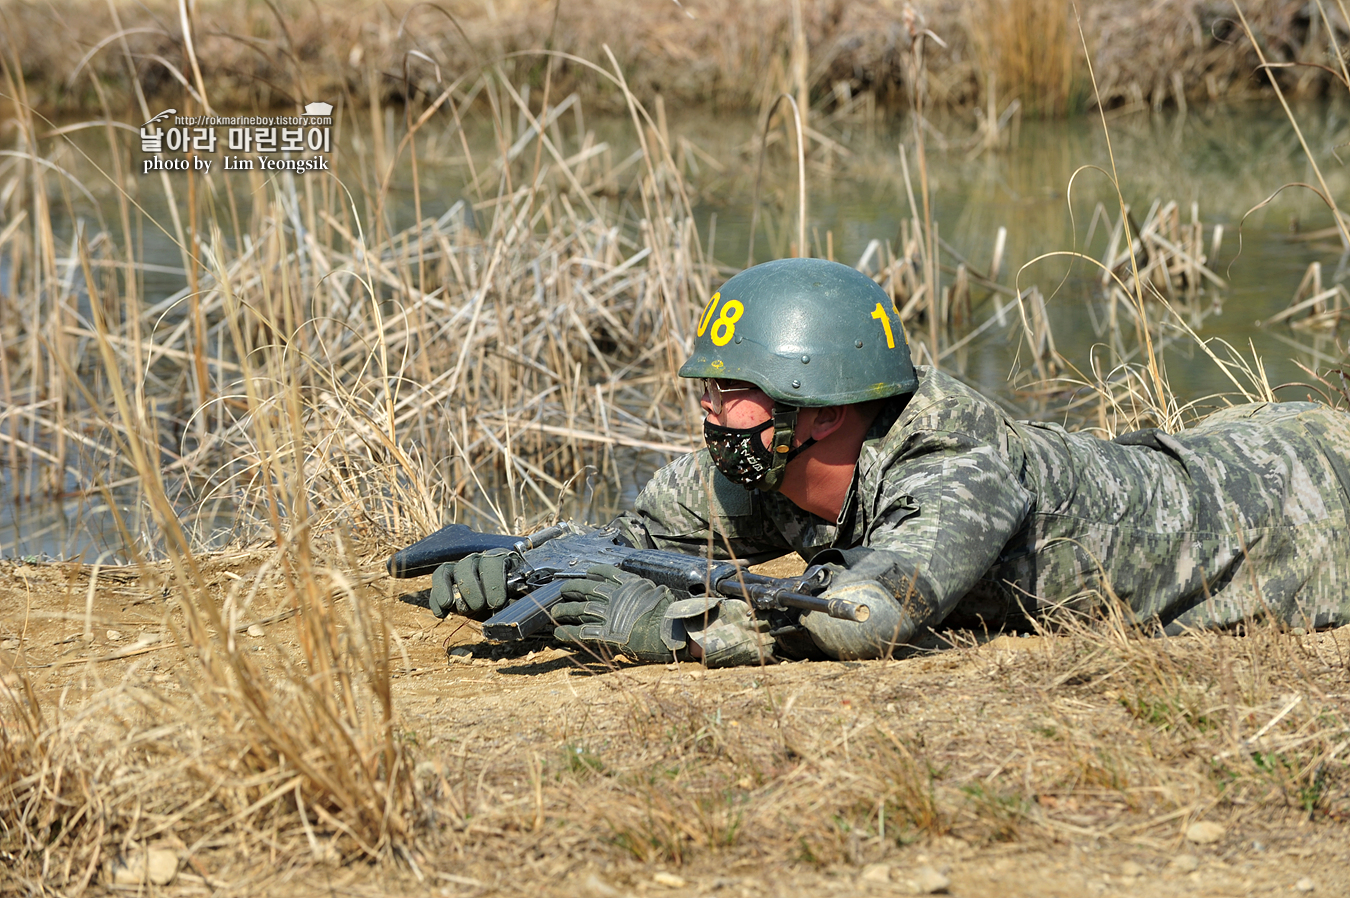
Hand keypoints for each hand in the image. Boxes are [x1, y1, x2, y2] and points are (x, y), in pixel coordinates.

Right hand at [428, 548, 519, 618]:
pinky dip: (435, 599)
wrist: (498, 604)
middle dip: (471, 588)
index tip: (498, 602)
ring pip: (447, 570)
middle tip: (478, 606)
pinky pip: (436, 584)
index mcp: (498, 559)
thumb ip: (515, 599)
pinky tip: (442, 614)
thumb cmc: (510, 598)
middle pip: (466, 565)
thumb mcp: (517, 598)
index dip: (494, 581)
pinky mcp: (445, 581)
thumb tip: (509, 606)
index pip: (493, 562)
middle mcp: (477, 560)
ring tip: (450, 605)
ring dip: (447, 589)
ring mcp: (459, 568)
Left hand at [552, 565, 683, 661]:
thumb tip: (648, 589)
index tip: (587, 572)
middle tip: (563, 590)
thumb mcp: (658, 593)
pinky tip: (558, 633)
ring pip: (580, 610)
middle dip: (572, 589)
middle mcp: (615, 597)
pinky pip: (582, 631)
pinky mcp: (606, 633)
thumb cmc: (668, 614)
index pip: (607, 573)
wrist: (669, 630)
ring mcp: (609, 615)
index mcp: (628, 585)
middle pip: (587, 589)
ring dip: (565, 610)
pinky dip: (568, 632)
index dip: (595, 571)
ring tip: (555, 612)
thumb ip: (646, 591)